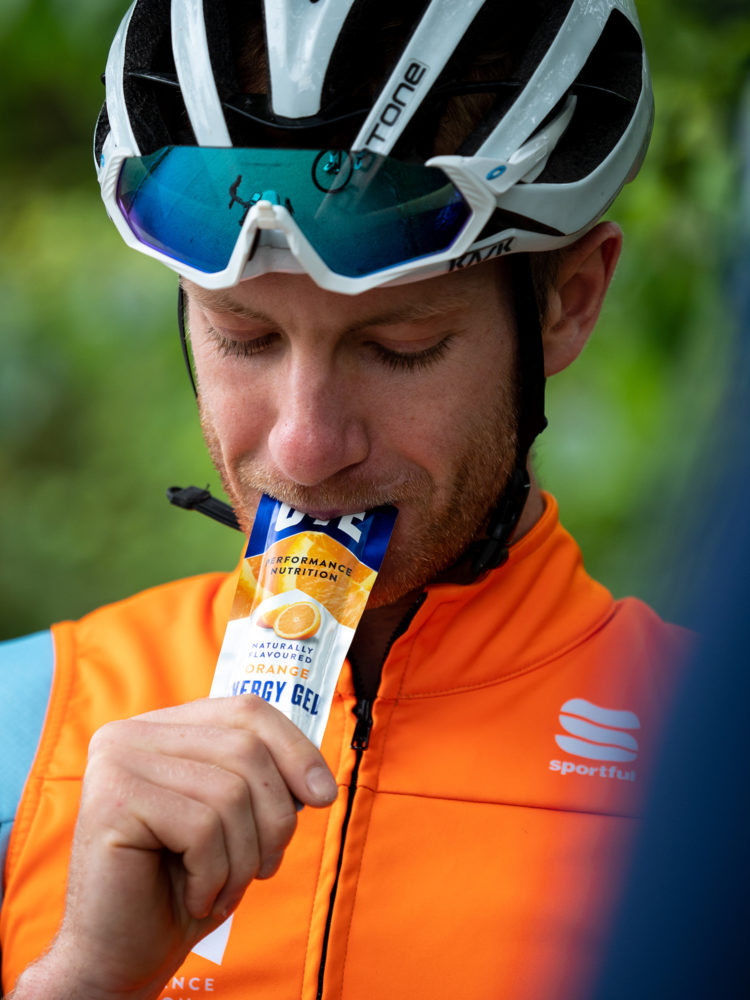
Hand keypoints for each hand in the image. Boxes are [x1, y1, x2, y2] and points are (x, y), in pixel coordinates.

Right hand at [12, 695, 336, 999]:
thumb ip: (264, 780)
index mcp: (164, 726)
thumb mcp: (236, 820)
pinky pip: (202, 828)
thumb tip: (319, 780)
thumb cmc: (183, 884)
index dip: (295, 749)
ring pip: (229, 792)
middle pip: (246, 750)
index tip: (324, 796)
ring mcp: (117, 762)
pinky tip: (194, 896)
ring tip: (223, 887)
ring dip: (243, 857)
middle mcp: (133, 732)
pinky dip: (214, 874)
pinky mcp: (112, 801)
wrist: (121, 956)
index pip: (247, 710)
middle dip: (274, 818)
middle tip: (263, 867)